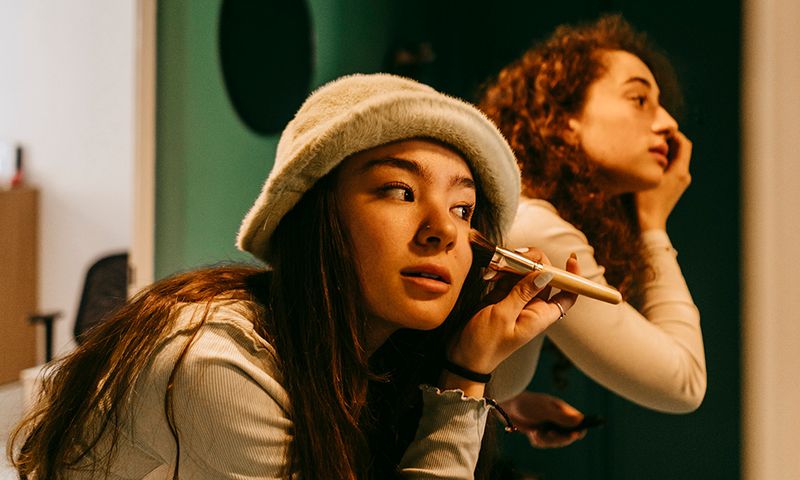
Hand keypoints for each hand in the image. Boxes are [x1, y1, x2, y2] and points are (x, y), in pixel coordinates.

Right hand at [441, 250, 578, 396]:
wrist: (464, 357)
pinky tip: (489, 275)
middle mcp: (532, 307)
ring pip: (524, 273)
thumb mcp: (503, 316)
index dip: (573, 277)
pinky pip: (507, 277)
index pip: (567, 295)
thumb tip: (546, 274)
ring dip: (511, 265)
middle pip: (544, 276)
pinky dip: (499, 272)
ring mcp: (517, 301)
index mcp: (540, 315)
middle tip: (515, 257)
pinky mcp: (502, 297)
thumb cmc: (485, 344)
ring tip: (494, 270)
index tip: (570, 259)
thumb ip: (523, 293)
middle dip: (532, 263)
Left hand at [500, 391, 585, 447]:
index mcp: (562, 410)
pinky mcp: (539, 432)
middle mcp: (557, 419)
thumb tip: (580, 421)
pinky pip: (543, 443)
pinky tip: (531, 433)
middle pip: (568, 436)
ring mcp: (548, 426)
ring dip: (546, 440)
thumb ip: (561, 417)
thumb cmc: (526, 404)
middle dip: (559, 438)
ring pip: (555, 442)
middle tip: (549, 434)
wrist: (506, 406)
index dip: (579, 429)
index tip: (575, 435)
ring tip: (535, 432)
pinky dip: (538, 440)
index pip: (578, 422)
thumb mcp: (545, 410)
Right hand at [636, 130, 692, 229]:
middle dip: (665, 143)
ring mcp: (680, 184)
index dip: (673, 133)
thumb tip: (647, 143)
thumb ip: (647, 157)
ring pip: (674, 161)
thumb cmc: (643, 202)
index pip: (684, 143)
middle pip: (679, 151)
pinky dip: (661, 166)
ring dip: (662, 155)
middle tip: (648, 139)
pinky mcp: (673, 191)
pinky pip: (670, 171)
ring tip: (645, 153)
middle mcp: (684, 176)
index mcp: (680, 170)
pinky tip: (646, 168)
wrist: (647, 228)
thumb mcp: (644, 175)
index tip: (657, 130)